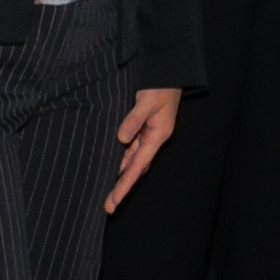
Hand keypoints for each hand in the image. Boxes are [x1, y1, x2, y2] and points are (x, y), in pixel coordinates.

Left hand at [106, 87, 180, 208]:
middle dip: (123, 188)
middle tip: (109, 207)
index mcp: (158, 135)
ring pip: (133, 161)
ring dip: (122, 177)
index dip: (125, 184)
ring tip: (110, 195)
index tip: (115, 200)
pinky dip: (123, 161)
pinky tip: (115, 168)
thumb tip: (122, 139)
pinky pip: (132, 149)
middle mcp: (154, 139)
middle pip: (136, 169)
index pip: (138, 166)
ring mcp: (149, 134)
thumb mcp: (147, 100)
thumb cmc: (160, 85)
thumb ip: (134, 119)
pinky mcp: (144, 128)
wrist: (170, 72)